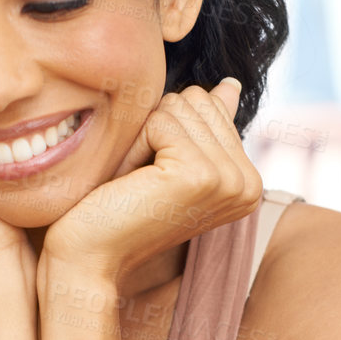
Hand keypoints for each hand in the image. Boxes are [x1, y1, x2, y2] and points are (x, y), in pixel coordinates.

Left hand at [41, 78, 263, 284]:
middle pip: (197, 99)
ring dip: (146, 137)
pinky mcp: (201, 176)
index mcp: (248, 181)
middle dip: (159, 128)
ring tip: (139, 183)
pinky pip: (162, 121)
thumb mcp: (167, 159)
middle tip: (146, 180)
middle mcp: (249, 184)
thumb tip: (231, 83)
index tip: (159, 178)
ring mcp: (229, 181)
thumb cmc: (120, 207)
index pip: (209, 104)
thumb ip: (204, 124)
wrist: (91, 255)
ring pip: (179, 106)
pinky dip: (137, 145)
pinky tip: (133, 184)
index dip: (169, 130)